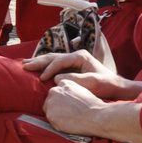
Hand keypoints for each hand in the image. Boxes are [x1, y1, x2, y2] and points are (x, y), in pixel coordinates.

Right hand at [25, 51, 141, 99]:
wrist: (116, 87)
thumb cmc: (106, 85)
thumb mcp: (92, 82)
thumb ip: (75, 79)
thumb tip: (58, 78)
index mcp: (80, 56)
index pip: (59, 60)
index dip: (49, 69)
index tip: (41, 78)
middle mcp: (76, 55)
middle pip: (53, 56)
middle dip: (38, 61)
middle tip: (24, 65)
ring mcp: (74, 60)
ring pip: (53, 59)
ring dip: (39, 62)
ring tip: (26, 64)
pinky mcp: (73, 67)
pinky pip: (55, 64)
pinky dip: (45, 66)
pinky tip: (37, 68)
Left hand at [43, 75, 106, 134]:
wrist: (95, 116)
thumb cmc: (92, 105)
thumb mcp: (81, 90)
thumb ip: (70, 90)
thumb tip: (65, 97)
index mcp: (63, 83)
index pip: (57, 91)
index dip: (62, 100)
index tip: (68, 105)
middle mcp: (54, 90)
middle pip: (50, 99)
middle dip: (57, 106)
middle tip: (68, 113)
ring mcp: (51, 103)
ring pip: (48, 109)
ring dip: (56, 114)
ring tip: (69, 118)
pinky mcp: (50, 115)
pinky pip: (50, 120)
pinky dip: (57, 123)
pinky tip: (68, 123)